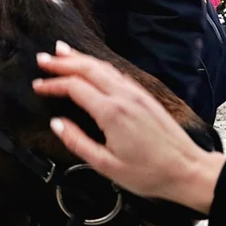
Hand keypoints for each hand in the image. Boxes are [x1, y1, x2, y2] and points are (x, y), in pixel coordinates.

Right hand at [33, 41, 225, 214]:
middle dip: (62, 62)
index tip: (37, 85)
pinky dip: (98, 65)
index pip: (74, 87)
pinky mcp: (144, 96)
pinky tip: (92, 66)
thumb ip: (78, 142)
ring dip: (80, 58)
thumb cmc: (149, 172)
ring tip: (62, 52)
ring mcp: (135, 93)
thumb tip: (57, 124)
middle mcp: (123, 96)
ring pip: (102, 67)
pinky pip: (116, 72)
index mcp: (111, 112)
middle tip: (42, 58)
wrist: (187, 169)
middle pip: (87, 69)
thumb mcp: (106, 165)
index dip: (53, 84)